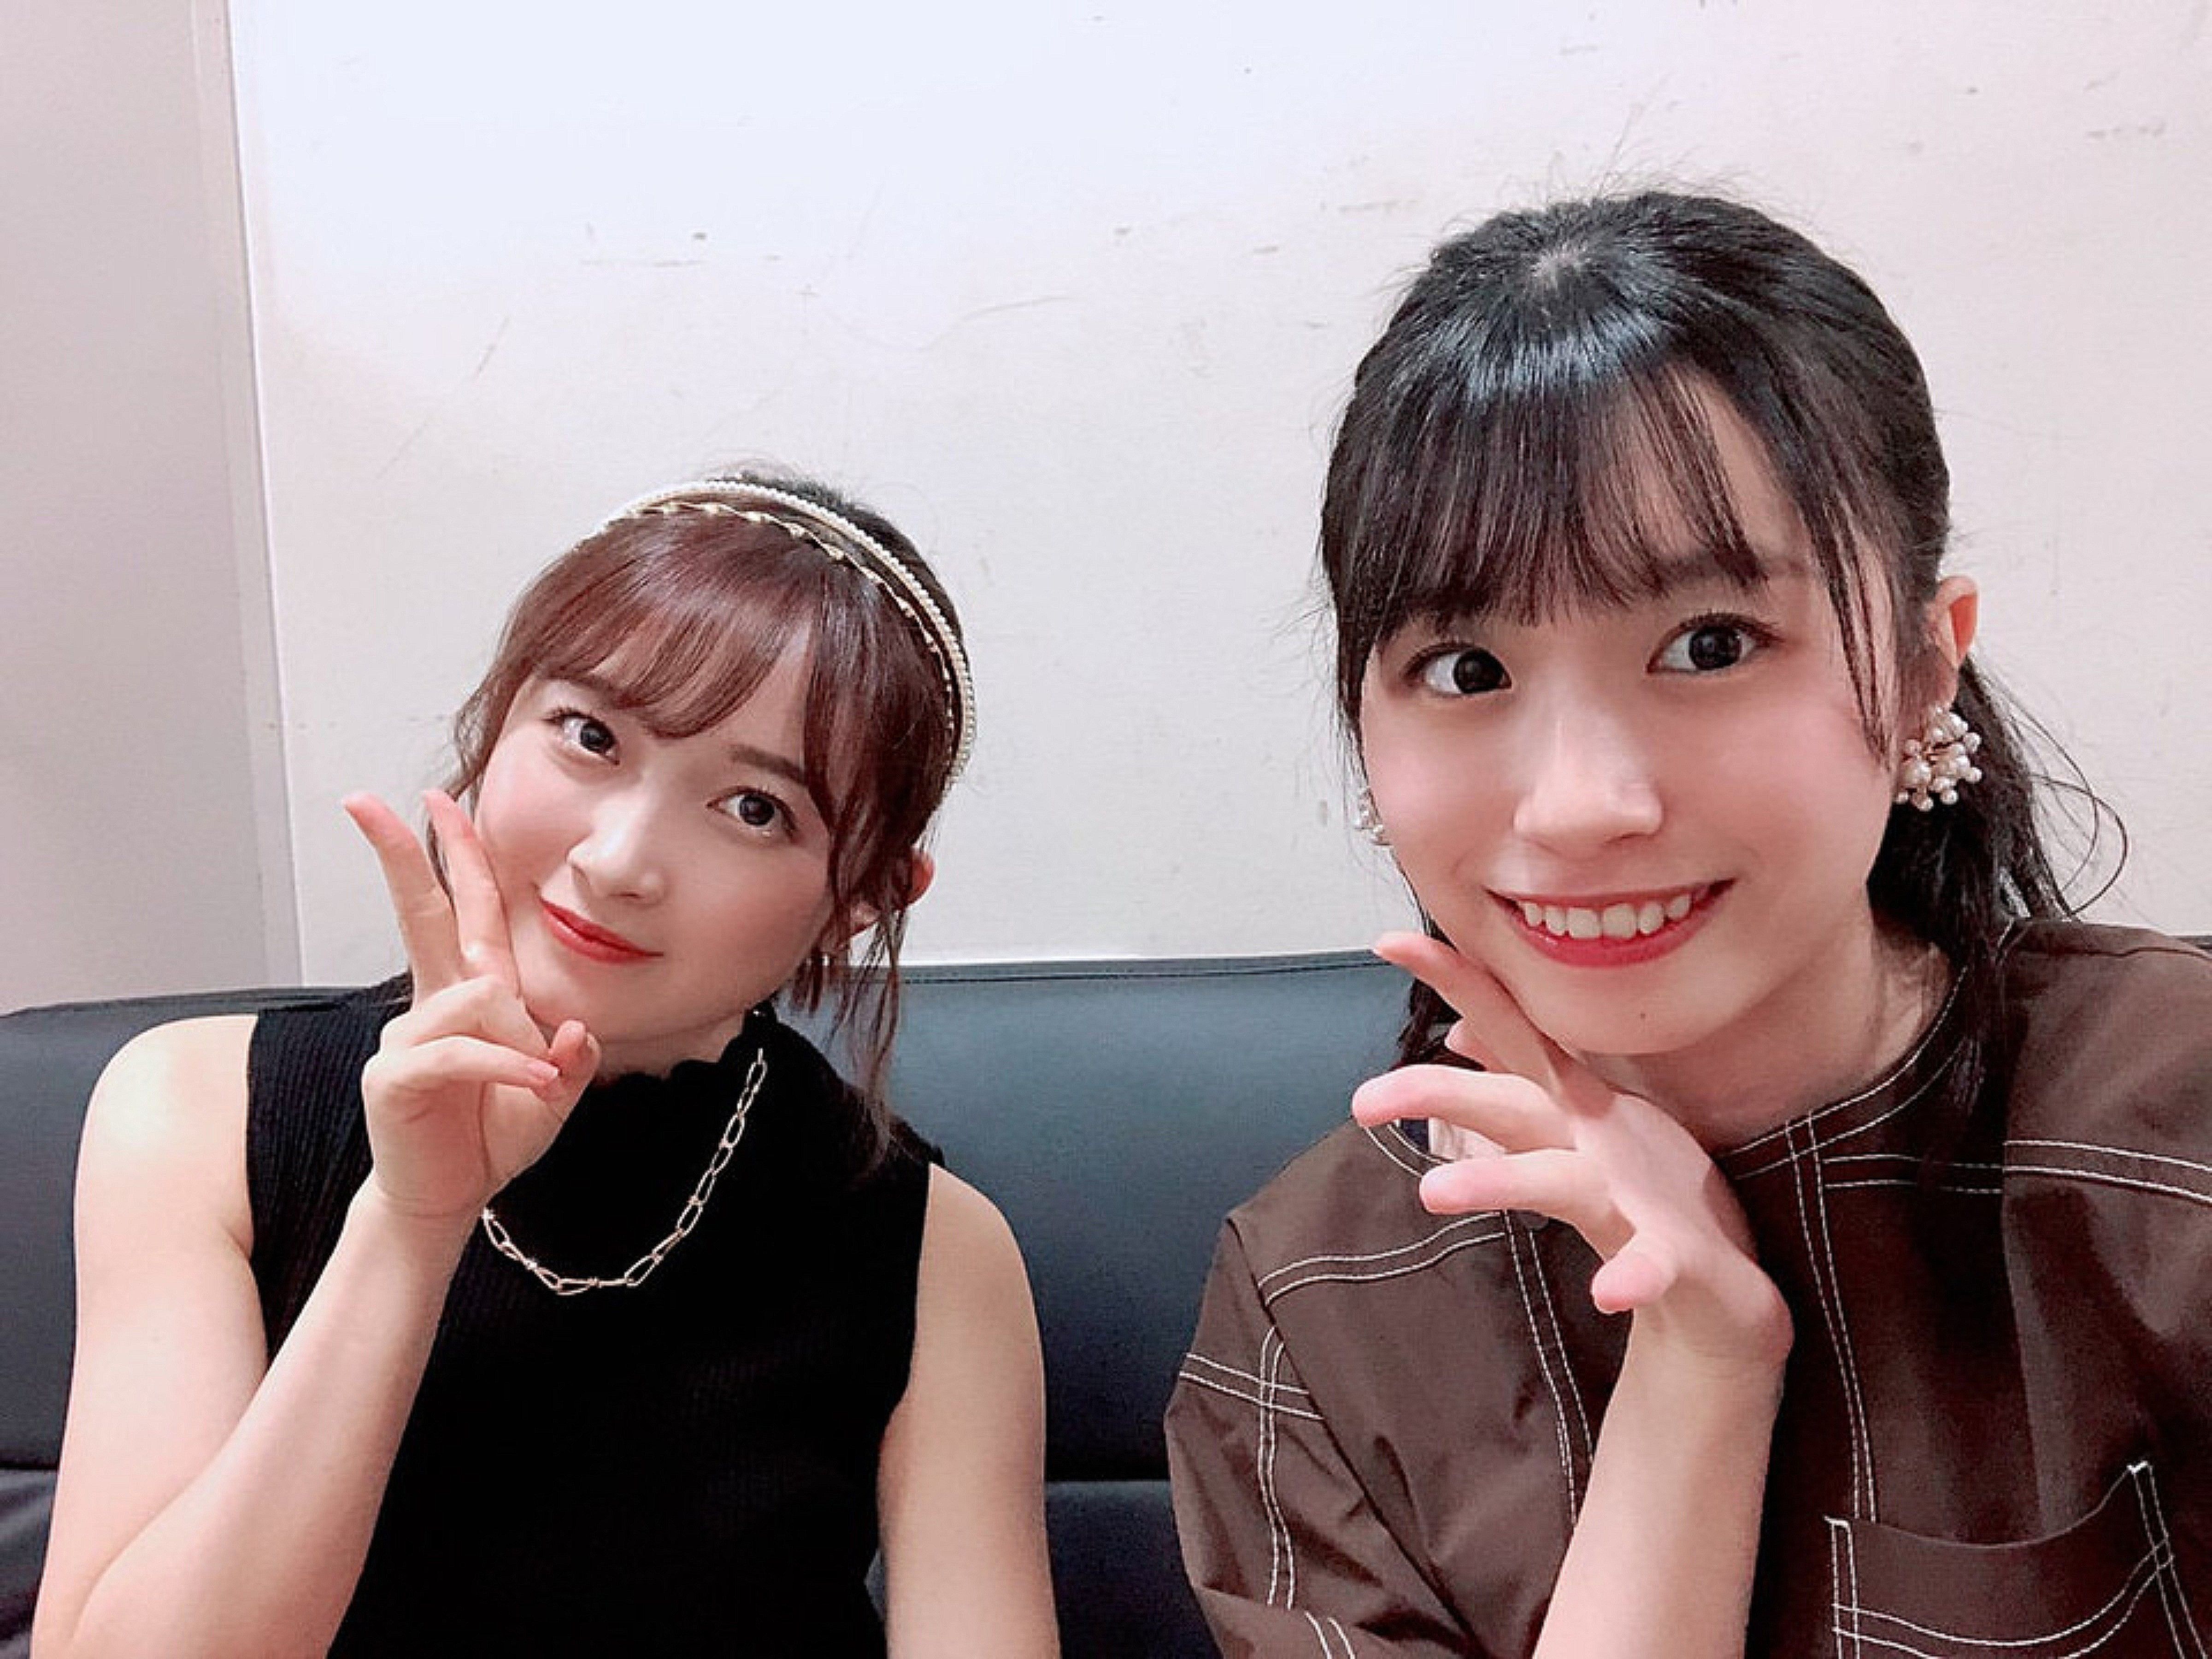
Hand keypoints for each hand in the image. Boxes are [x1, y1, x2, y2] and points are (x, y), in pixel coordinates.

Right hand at [343, 791, 597, 1230]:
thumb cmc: (493, 1135)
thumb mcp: (552, 1094)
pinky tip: (532, 1088)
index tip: (438, 801)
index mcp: (472, 991)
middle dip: (400, 853)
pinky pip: (463, 1051)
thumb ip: (570, 1059)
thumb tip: (572, 1029)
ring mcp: (409, 1035)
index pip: (465, 908)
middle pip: (421, 911)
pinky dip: (507, 1068)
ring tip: (536, 1083)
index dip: (456, 854)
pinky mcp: (396, 1074)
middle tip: (365, 800)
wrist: (448, 1196)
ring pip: (479, 997)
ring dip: (522, 1040)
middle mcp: (435, 1001)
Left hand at [1353, 931, 1789, 1375]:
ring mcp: (1637, 1197)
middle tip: (1361, 1102)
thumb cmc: (1643, 1197)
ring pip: (1562, 1182)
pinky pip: (1651, 1265)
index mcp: (1570, 1110)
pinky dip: (1635, 1276)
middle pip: (1512, 1104)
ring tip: (1433, 1193)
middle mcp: (1595, 1140)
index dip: (1456, 981)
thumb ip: (1516, 1082)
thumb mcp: (1574, 1132)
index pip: (1508, 1029)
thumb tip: (1459, 1030)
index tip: (1388, 940)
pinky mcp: (1676, 1259)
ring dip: (1501, 1182)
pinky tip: (1609, 1293)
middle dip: (1442, 1092)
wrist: (1721, 1292)